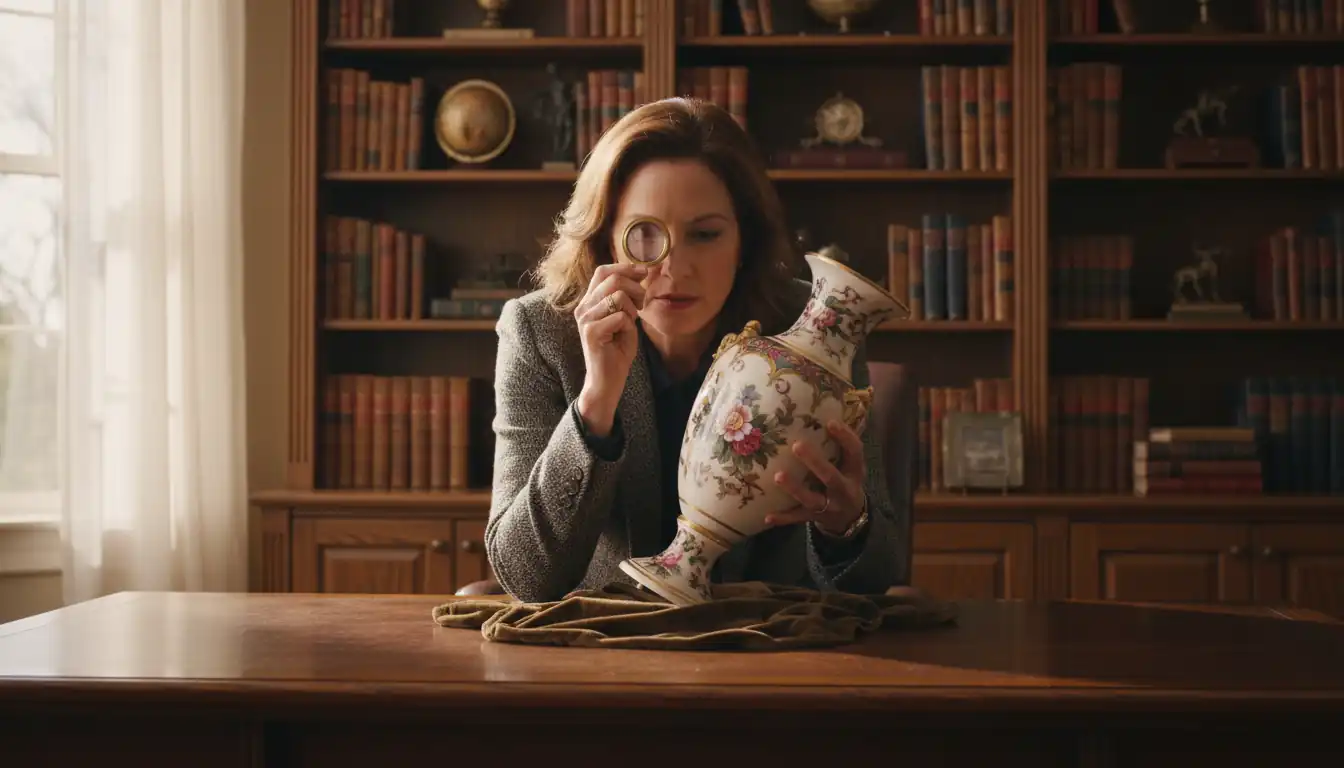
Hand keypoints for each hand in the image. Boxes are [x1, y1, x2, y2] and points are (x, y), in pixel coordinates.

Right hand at [574, 262, 647, 436]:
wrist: (608, 380)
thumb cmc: (617, 350)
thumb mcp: (624, 318)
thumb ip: (626, 297)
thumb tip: (640, 273)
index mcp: (589, 302)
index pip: (603, 271)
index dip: (625, 267)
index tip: (643, 273)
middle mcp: (583, 308)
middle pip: (612, 279)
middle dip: (635, 288)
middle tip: (642, 305)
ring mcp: (585, 319)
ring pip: (618, 296)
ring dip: (632, 309)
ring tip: (630, 323)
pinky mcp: (591, 332)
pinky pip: (620, 316)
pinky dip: (629, 326)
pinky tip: (623, 337)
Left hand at [766, 420, 866, 535]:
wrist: (851, 519)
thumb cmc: (845, 480)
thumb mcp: (851, 465)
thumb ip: (841, 443)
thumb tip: (829, 408)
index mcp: (854, 472)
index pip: (855, 452)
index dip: (845, 437)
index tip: (830, 422)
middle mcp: (843, 490)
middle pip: (830, 477)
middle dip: (815, 462)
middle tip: (797, 445)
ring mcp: (829, 506)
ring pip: (812, 499)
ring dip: (795, 489)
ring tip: (778, 476)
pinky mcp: (814, 518)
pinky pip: (797, 518)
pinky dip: (782, 518)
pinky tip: (766, 516)